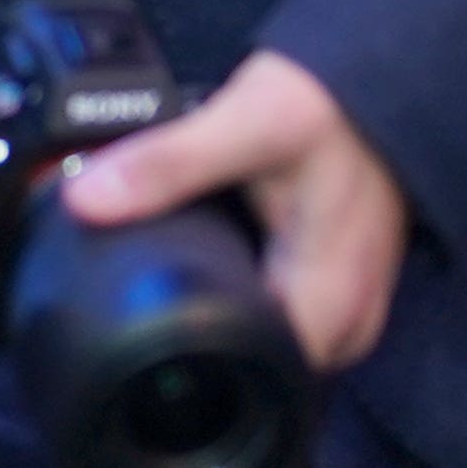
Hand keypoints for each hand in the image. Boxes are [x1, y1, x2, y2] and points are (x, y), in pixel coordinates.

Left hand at [62, 46, 412, 374]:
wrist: (382, 86)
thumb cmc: (328, 108)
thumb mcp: (245, 123)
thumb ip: (168, 164)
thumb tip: (85, 200)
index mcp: (327, 305)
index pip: (251, 381)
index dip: (186, 364)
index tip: (131, 333)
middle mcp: (346, 323)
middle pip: (255, 372)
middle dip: (197, 343)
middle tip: (139, 292)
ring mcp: (345, 310)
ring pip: (266, 345)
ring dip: (220, 318)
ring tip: (172, 271)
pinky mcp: (334, 289)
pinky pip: (278, 316)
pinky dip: (243, 295)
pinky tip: (209, 261)